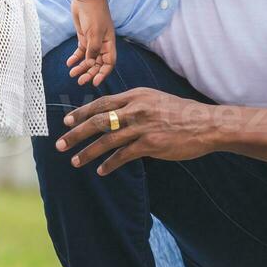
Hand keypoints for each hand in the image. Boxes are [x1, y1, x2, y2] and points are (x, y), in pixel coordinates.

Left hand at [54, 88, 222, 175]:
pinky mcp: (150, 144)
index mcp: (136, 95)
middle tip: (60, 144)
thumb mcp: (154, 99)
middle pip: (98, 121)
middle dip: (76, 134)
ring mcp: (142, 127)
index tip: (67, 122)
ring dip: (88, 152)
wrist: (205, 124)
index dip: (82, 113)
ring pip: (106, 140)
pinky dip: (109, 164)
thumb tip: (114, 113)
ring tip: (75, 162)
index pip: (101, 103)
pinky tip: (101, 171)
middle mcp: (135, 109)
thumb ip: (134, 105)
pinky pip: (123, 156)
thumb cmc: (181, 113)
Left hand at [68, 0, 116, 85]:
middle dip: (89, 73)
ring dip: (81, 67)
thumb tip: (90, 63)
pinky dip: (75, 58)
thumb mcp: (94, 33)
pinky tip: (69, 63)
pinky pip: (80, 51)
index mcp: (109, 44)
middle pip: (97, 63)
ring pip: (88, 59)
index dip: (103, 73)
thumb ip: (92, 49)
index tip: (95, 82)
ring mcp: (92, 41)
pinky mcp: (83, 37)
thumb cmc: (94, 13)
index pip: (109, 63)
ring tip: (72, 74)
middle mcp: (102, 44)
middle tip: (80, 81)